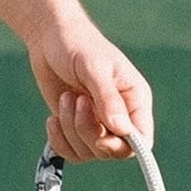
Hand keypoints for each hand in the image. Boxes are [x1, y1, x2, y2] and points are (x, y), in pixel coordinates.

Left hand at [27, 11, 152, 161]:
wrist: (49, 36)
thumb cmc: (76, 44)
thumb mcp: (93, 66)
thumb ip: (108, 98)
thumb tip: (121, 130)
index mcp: (136, 103)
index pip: (141, 141)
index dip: (123, 146)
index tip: (102, 136)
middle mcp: (121, 120)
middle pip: (114, 151)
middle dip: (89, 131)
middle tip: (76, 99)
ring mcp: (99, 127)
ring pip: (91, 153)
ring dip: (71, 129)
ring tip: (66, 97)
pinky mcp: (77, 130)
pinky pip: (72, 153)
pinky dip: (59, 141)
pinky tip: (53, 119)